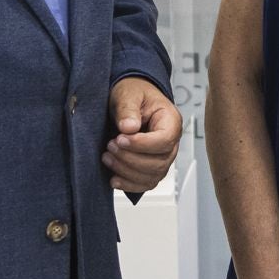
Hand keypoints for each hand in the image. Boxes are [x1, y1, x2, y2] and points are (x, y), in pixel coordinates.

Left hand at [103, 78, 183, 192]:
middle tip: (110, 145)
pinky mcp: (151, 167)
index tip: (120, 139)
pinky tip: (114, 178)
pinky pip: (146, 184)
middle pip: (159, 162)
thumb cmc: (134, 93)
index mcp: (170, 121)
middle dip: (130, 158)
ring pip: (152, 176)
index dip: (142, 144)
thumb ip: (128, 109)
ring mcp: (163, 157)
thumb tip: (129, 127)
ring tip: (107, 157)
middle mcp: (171, 142)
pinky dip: (129, 185)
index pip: (165, 140)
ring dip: (127, 171)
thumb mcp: (128, 94)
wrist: (131, 100)